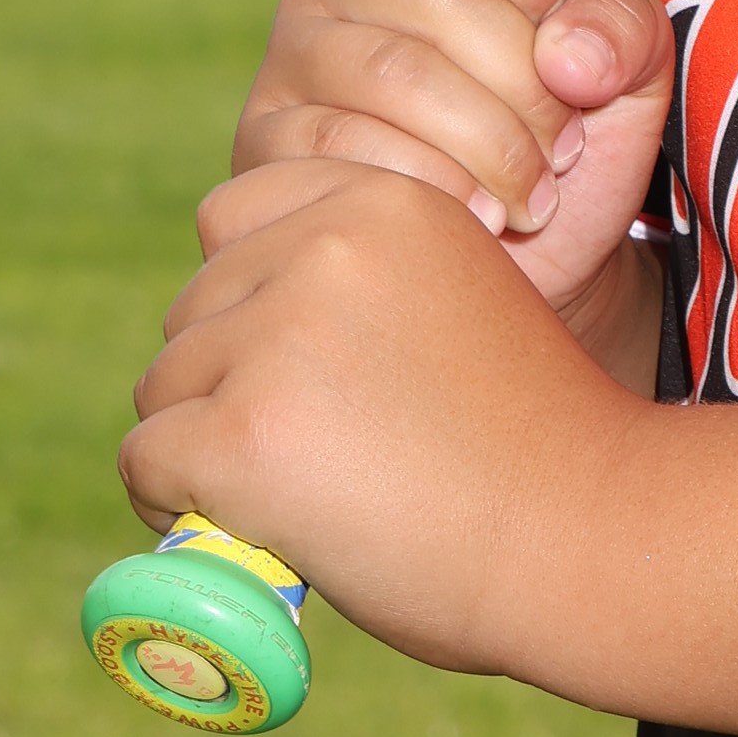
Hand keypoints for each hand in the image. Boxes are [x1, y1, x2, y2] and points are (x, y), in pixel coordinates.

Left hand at [124, 154, 635, 671]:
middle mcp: (324, 245)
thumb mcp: (451, 305)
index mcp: (385, 200)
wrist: (591, 535)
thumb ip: (357, 291)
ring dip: (204, 445)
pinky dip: (178, 504)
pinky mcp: (239, 431)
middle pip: (192, 309)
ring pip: (165, 387)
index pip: (235, 216)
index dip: (253, 300)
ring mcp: (278, 337)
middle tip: (318, 454)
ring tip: (307, 494)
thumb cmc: (532, 444)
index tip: (306, 369)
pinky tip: (257, 528)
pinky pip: (146, 461)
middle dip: (227, 381)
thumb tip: (240, 333)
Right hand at [233, 0, 676, 339]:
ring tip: (528, 198)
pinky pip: (348, 149)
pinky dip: (433, 191)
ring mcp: (296, 54)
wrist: (519, 275)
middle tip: (562, 150)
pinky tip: (475, 222)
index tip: (568, 44)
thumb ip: (627, 29)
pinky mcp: (268, 140)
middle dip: (524, 86)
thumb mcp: (625, 81)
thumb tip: (568, 51)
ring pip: (396, 75)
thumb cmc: (563, 152)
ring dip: (488, 148)